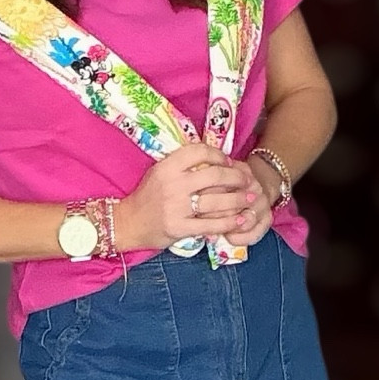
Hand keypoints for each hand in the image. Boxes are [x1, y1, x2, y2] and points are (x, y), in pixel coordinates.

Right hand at [116, 142, 262, 252]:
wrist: (127, 223)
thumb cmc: (147, 197)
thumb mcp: (159, 172)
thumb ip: (182, 165)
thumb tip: (214, 159)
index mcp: (167, 166)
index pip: (200, 152)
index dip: (219, 155)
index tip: (229, 162)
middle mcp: (172, 184)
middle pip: (215, 175)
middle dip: (237, 177)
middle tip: (248, 180)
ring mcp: (176, 207)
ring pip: (217, 201)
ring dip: (239, 199)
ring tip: (251, 199)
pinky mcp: (179, 228)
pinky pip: (210, 224)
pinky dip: (229, 222)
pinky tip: (239, 219)